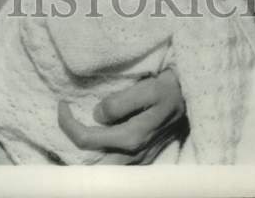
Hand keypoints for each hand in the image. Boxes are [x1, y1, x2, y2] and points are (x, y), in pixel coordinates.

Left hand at [58, 68, 184, 162]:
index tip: (63, 103)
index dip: (68, 123)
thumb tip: (97, 115)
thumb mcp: (148, 89)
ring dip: (84, 149)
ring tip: (75, 126)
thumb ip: (121, 103)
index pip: (86, 139)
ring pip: (100, 165)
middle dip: (72, 140)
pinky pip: (111, 162)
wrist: (191, 99)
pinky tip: (94, 136)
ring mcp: (137, 159)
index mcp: (130, 137)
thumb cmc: (169, 90)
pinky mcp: (141, 158)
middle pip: (88, 159)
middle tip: (65, 114)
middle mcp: (132, 154)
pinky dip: (97, 152)